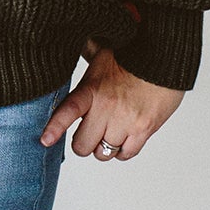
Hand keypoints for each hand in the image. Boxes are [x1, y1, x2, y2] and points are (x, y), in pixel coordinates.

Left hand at [41, 37, 184, 159]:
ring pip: (103, 153)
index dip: (55, 128)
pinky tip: (124, 138)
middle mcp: (106, 108)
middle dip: (84, 142)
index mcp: (91, 89)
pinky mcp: (144, 129)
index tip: (45, 140)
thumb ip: (83, 67)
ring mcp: (125, 121)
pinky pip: (126, 154)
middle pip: (82, 145)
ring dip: (104, 147)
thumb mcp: (100, 56)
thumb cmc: (132, 55)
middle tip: (89, 133)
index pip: (67, 111)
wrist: (164, 57)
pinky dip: (123, 151)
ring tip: (109, 133)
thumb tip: (67, 56)